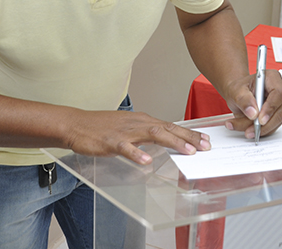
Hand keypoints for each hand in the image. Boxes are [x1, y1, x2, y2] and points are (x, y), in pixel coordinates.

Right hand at [62, 109, 210, 164]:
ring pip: (153, 135)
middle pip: (168, 129)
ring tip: (187, 151)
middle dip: (188, 137)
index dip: (189, 133)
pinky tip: (146, 161)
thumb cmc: (102, 127)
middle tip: (205, 146)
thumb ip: (146, 134)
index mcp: (143, 121)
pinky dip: (137, 153)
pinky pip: (125, 148)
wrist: (76, 124)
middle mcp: (138, 123)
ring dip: (172, 142)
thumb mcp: (129, 128)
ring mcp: (125, 132)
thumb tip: (165, 140)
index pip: (171, 126)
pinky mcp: (111, 141)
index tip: (205, 140)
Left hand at [222, 68, 281, 138]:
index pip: (278, 93)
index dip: (271, 107)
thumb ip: (243, 99)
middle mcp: (280, 90)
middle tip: (249, 130)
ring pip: (276, 121)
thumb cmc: (239, 89)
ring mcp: (281, 104)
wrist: (238, 95)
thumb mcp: (236, 90)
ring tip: (245, 131)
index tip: (260, 119)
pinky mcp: (278, 115)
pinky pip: (273, 126)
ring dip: (260, 129)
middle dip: (264, 124)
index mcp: (273, 78)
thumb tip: (253, 113)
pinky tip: (248, 130)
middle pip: (280, 111)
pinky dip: (260, 131)